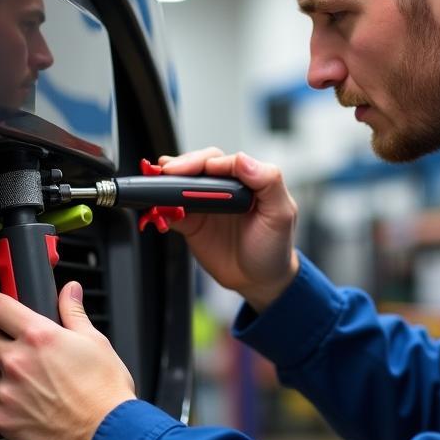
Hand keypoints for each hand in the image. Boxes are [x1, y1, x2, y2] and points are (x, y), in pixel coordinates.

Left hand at [0, 281, 135, 439]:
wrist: (106, 437)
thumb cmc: (105, 391)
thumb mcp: (95, 342)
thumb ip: (73, 312)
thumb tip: (70, 291)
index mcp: (38, 336)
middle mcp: (17, 362)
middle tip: (14, 344)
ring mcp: (7, 393)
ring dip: (3, 374)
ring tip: (34, 383)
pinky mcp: (3, 420)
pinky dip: (11, 404)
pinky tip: (35, 406)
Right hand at [158, 147, 299, 310]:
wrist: (259, 281)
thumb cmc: (275, 246)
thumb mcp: (282, 214)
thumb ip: (268, 181)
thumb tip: (242, 159)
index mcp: (247, 180)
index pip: (223, 160)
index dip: (207, 161)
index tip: (199, 168)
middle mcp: (224, 187)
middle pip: (198, 165)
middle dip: (182, 166)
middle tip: (169, 172)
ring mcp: (205, 204)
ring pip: (181, 183)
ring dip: (167, 181)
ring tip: (157, 184)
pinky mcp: (190, 222)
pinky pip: (170, 210)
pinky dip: (160, 207)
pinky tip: (157, 209)